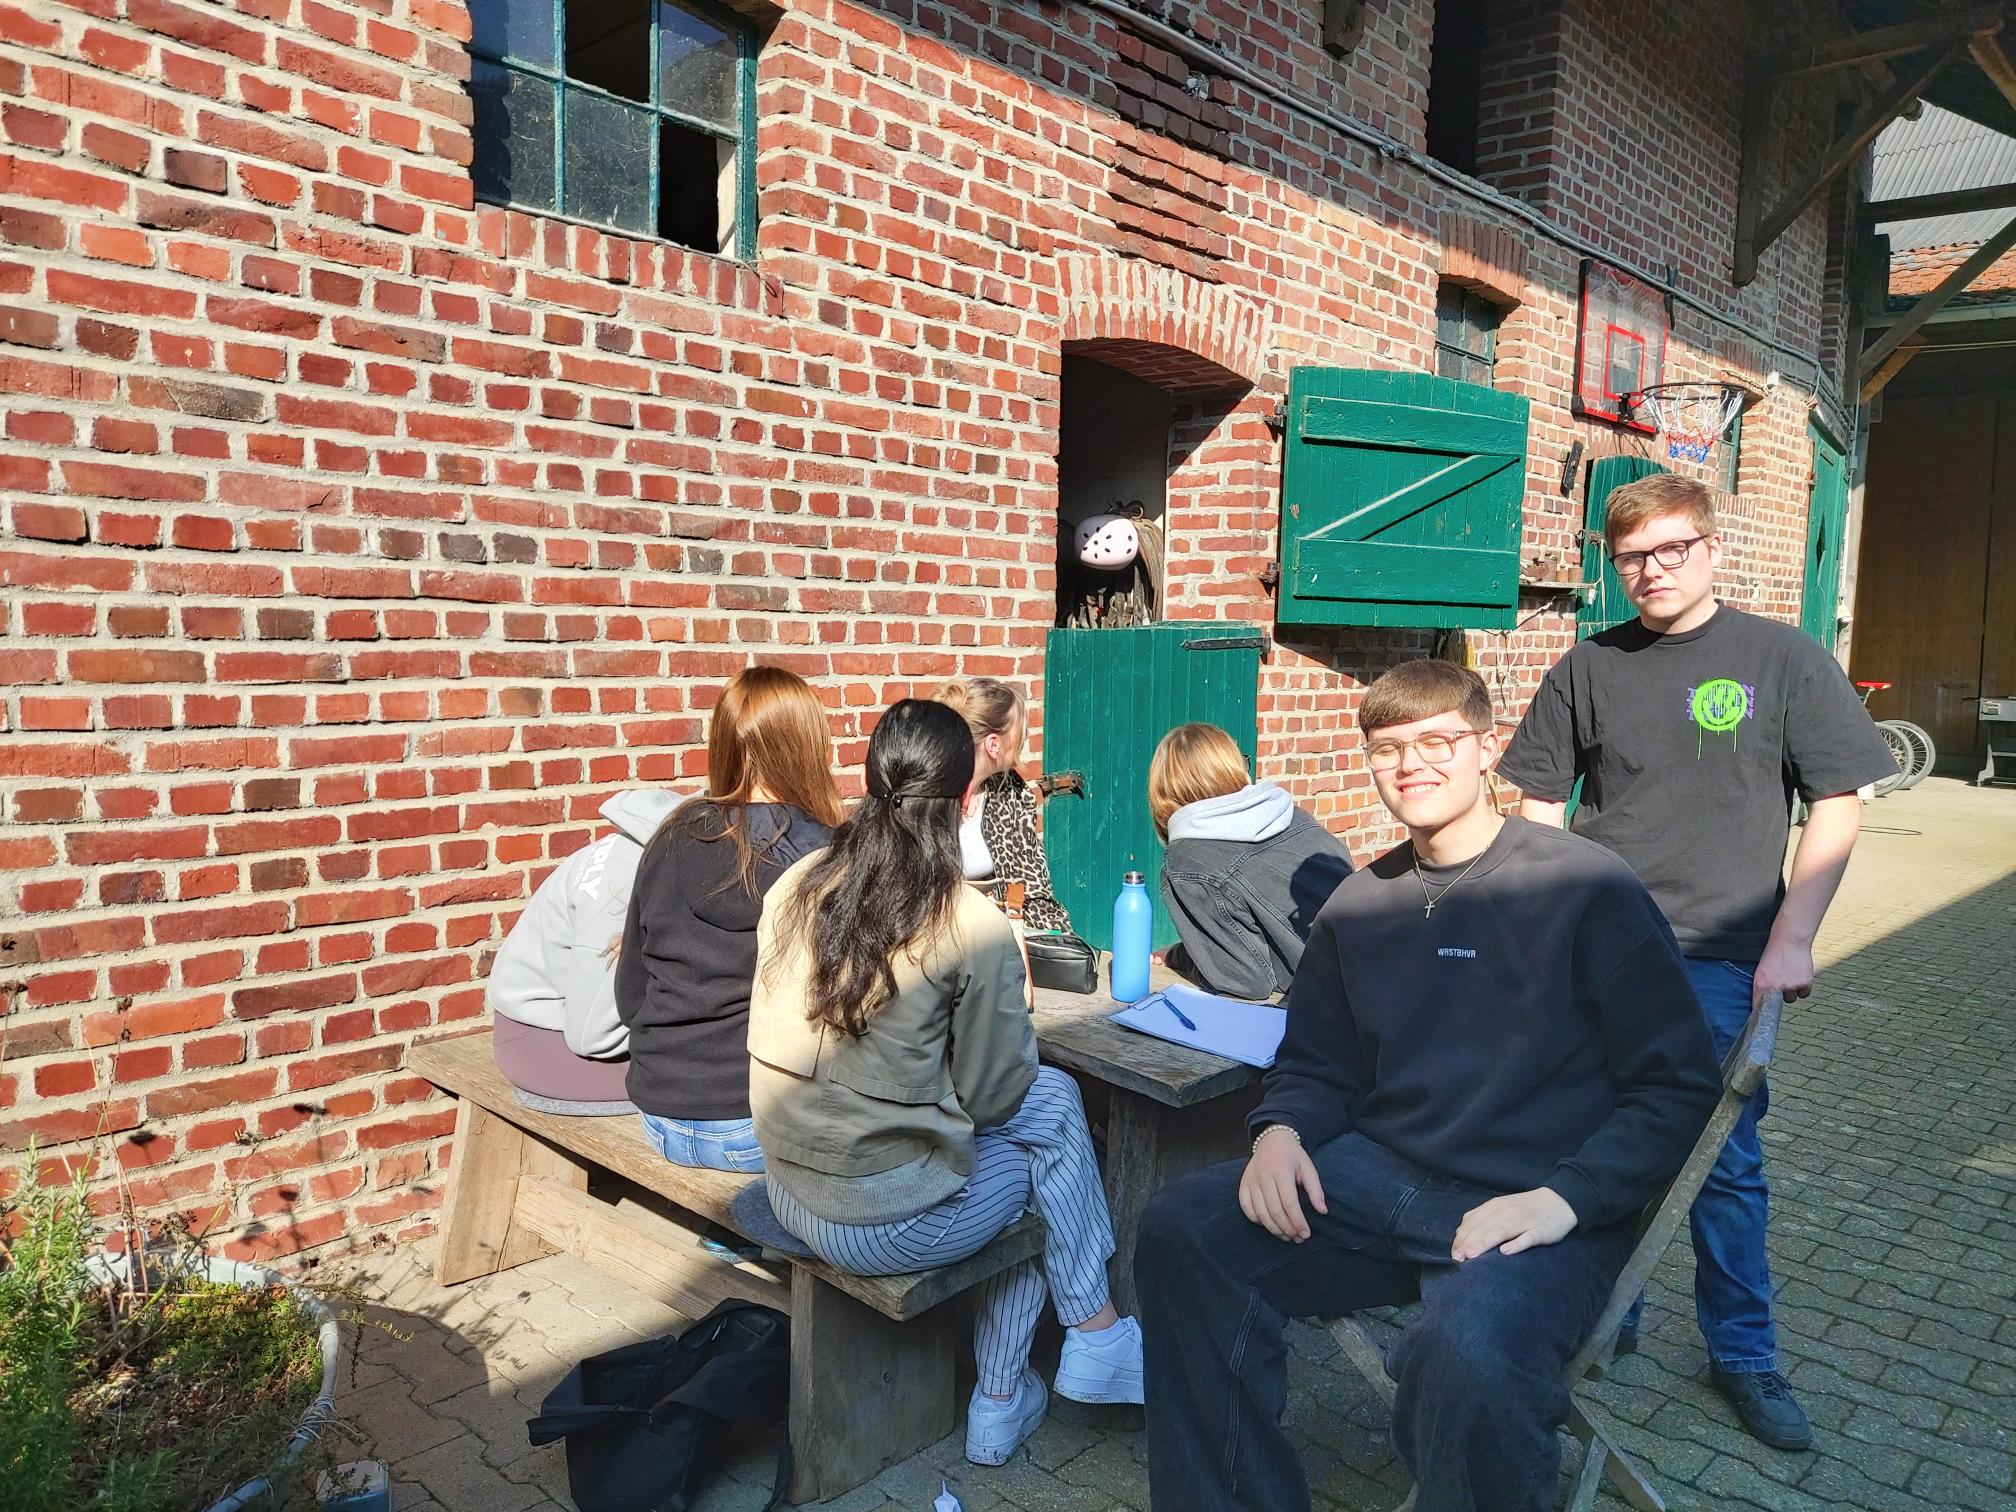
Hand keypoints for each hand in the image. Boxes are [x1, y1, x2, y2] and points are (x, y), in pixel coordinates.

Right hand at [1238, 1129, 1326, 1242]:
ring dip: (1274, 1228)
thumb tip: (1322, 1211)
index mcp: (1281, 1171)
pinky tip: (1269, 1224)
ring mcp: (1251, 1180)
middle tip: (1298, 1238)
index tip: (1306, 1234)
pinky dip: (1257, 1220)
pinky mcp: (1243, 1184)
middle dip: (1287, 1228)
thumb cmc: (1293, 1156)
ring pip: (1260, 1212)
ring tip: (1286, 1236)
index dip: (1298, 1221)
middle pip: (1274, 1210)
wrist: (1272, 1139)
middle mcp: (1263, 1176)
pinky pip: (1246, 1207)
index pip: (1289, 1203)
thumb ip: (1315, 1189)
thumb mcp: (1308, 1168)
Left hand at [1451, 1187, 1576, 1260]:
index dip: (1462, 1237)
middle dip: (1469, 1242)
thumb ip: (1481, 1217)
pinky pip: (1527, 1238)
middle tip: (1458, 1258)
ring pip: (1501, 1231)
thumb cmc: (1525, 1208)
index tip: (1454, 1253)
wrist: (1559, 1202)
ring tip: (1472, 1255)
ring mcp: (1524, 1221)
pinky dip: (1516, 1244)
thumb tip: (1460, 1232)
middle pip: (1484, 1227)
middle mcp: (1508, 1212)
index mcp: (1496, 1206)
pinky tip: (1505, 1252)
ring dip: (1484, 1243)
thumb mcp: (1501, 1207)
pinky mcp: (1540, 1231)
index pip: (1474, 1221)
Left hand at [1753, 934, 1813, 1009]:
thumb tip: (1761, 1001)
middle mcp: (1775, 987)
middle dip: (1778, 996)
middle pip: (1777, 1004)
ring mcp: (1791, 986)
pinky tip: (1799, 976)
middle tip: (1780, 982)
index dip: (1760, 1011)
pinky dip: (1802, 988)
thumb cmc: (1773, 953)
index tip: (1760, 1014)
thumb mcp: (1760, 970)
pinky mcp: (1804, 984)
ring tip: (1789, 976)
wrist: (1790, 940)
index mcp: (1760, 984)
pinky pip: (1804, 994)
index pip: (1758, 1006)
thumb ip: (1761, 986)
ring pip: (1791, 998)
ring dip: (1791, 992)